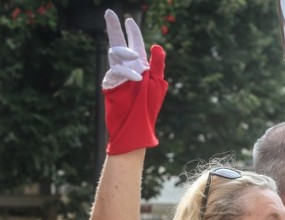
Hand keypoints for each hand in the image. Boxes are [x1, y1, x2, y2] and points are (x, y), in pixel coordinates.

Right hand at [102, 9, 167, 154]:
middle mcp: (127, 68)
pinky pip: (116, 72)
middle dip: (115, 29)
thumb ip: (157, 65)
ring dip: (125, 53)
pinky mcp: (111, 84)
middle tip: (109, 13)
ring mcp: (117, 75)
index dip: (132, 32)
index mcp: (140, 66)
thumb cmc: (149, 107)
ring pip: (116, 55)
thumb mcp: (158, 84)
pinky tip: (137, 78)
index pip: (135, 44)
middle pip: (119, 43)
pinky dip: (126, 72)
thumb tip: (157, 45)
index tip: (128, 19)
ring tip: (137, 59)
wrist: (136, 126)